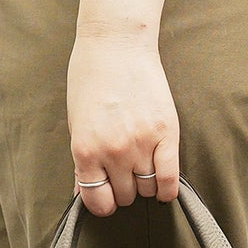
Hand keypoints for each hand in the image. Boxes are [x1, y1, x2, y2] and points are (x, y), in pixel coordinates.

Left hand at [67, 0, 182, 215]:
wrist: (116, 45)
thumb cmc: (90, 82)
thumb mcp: (77, 124)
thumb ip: (82, 163)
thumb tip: (83, 194)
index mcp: (86, 150)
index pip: (98, 202)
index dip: (104, 202)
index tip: (108, 193)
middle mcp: (113, 151)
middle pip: (126, 197)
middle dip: (125, 189)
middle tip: (125, 172)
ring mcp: (141, 143)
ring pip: (147, 190)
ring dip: (145, 185)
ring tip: (142, 167)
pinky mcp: (166, 133)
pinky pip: (170, 179)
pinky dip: (167, 189)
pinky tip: (163, 185)